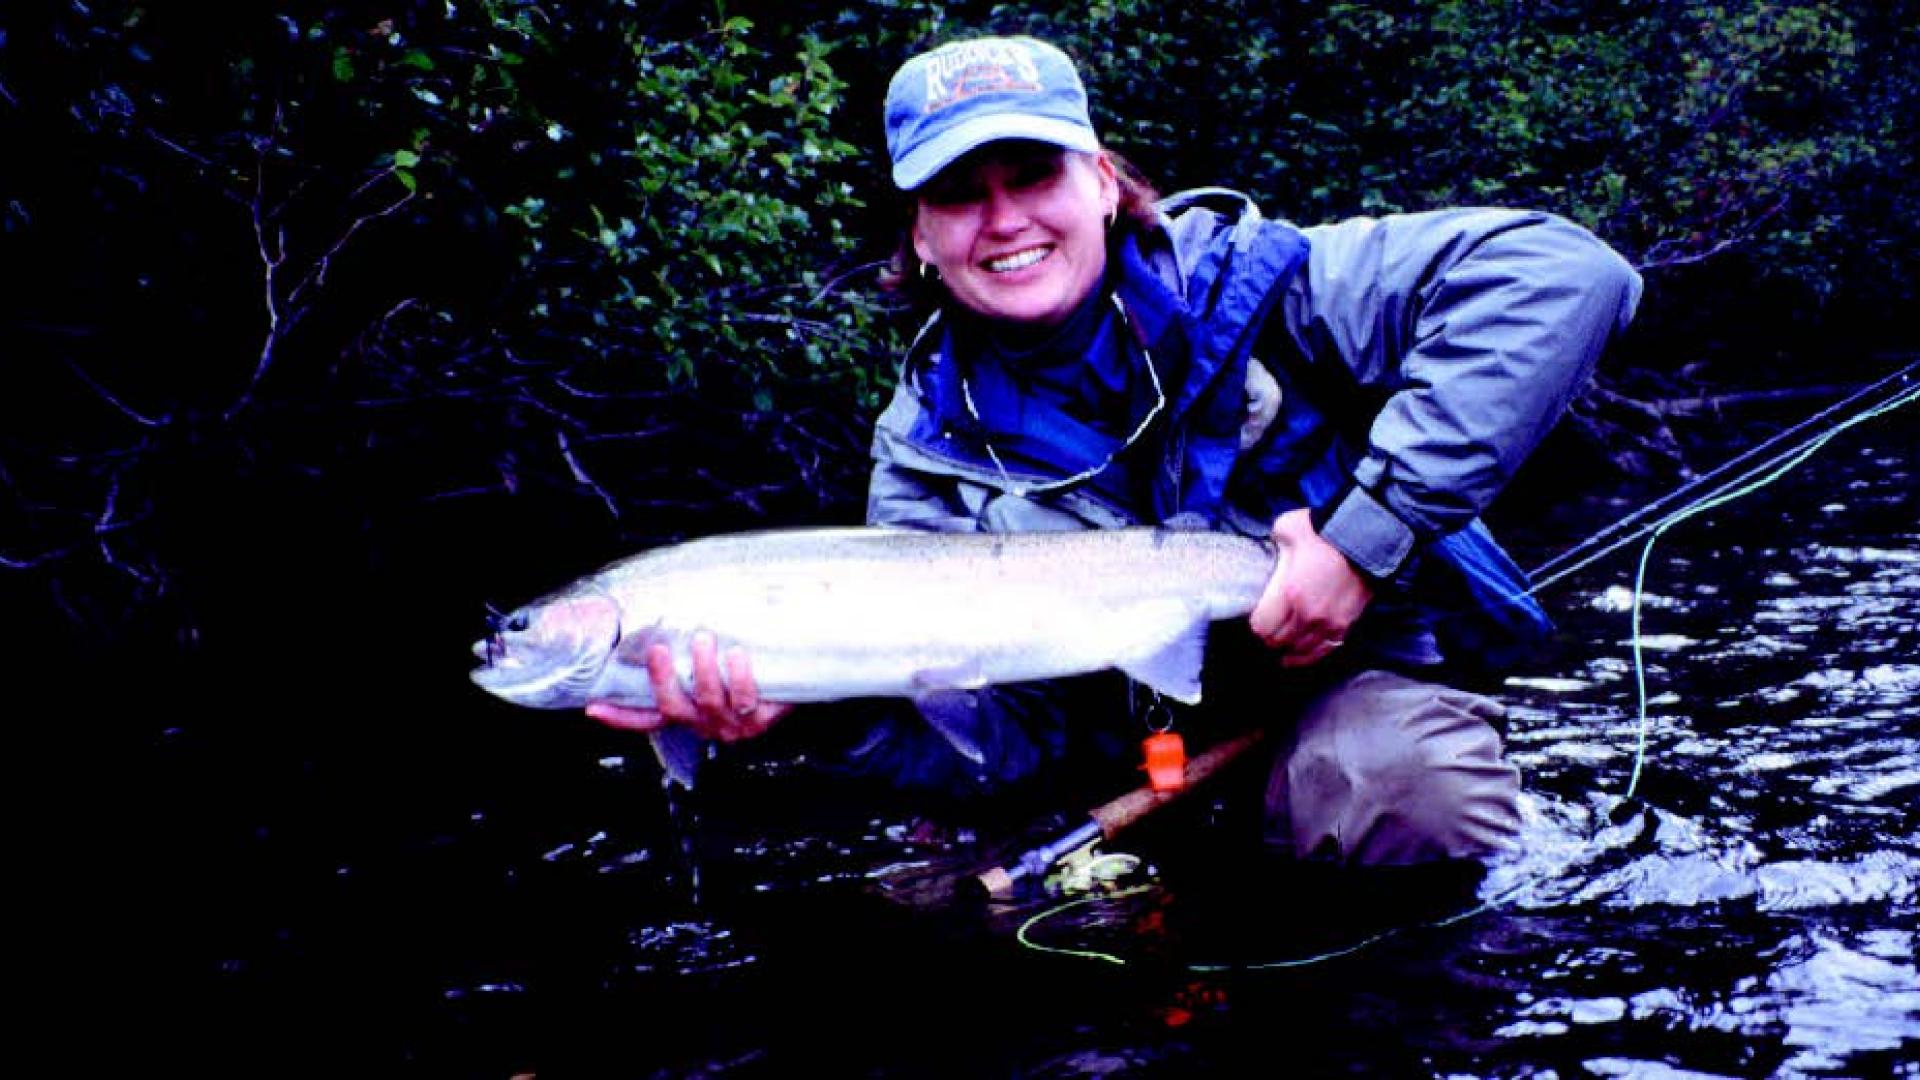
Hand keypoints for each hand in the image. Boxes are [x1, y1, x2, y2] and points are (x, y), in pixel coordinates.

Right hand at [585, 631, 792, 741]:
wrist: (799, 672)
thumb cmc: (748, 661)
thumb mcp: (711, 655)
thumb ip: (685, 645)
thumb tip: (659, 607)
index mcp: (687, 712)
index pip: (645, 718)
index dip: (618, 717)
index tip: (594, 707)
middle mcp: (704, 723)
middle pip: (672, 707)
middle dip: (662, 678)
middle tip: (659, 647)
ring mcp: (731, 725)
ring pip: (708, 701)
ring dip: (703, 669)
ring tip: (704, 639)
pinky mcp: (759, 721)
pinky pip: (745, 700)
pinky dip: (740, 675)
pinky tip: (738, 654)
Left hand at [1249, 508, 1373, 667]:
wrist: (1369, 536)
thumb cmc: (1327, 530)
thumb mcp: (1288, 529)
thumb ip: (1271, 544)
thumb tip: (1265, 549)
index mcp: (1289, 593)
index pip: (1261, 628)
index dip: (1255, 624)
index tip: (1255, 617)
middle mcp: (1308, 615)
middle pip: (1277, 642)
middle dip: (1268, 637)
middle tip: (1267, 628)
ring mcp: (1329, 623)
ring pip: (1299, 651)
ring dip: (1287, 648)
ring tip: (1280, 643)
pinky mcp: (1346, 625)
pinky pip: (1323, 651)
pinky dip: (1308, 655)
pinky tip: (1298, 655)